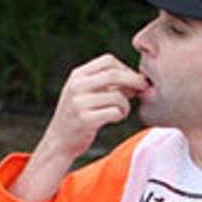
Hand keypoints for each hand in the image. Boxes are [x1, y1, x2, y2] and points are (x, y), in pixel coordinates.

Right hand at [9, 54, 147, 201]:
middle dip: (134, 80)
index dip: (125, 67)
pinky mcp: (85, 120)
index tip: (132, 79)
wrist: (59, 141)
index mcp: (77, 75)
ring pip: (117, 96)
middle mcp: (76, 86)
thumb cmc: (78, 115)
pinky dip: (120, 115)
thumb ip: (106, 83)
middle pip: (114, 74)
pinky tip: (115, 118)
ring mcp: (79, 104)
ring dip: (126, 104)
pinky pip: (114, 112)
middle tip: (142, 88)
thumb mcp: (85, 93)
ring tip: (122, 111)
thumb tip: (138, 80)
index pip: (108, 60)